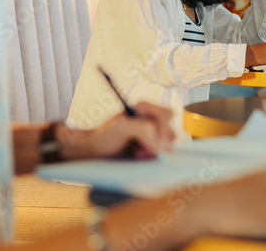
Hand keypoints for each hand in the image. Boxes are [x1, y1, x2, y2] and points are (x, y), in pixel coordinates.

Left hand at [60, 102, 175, 159]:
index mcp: (144, 110)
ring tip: (138, 151)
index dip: (161, 125)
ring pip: (168, 143)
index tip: (151, 133)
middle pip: (170, 129)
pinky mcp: (151, 149)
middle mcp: (150, 121)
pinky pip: (161, 153)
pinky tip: (138, 155)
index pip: (166, 114)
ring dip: (154, 149)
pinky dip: (152, 156)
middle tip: (145, 146)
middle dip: (159, 140)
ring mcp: (152, 136)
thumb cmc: (103, 137)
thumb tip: (157, 141)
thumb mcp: (121, 128)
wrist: (95, 152)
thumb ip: (142, 129)